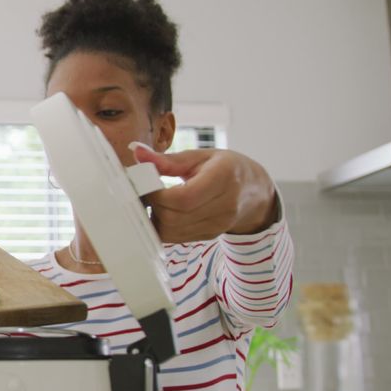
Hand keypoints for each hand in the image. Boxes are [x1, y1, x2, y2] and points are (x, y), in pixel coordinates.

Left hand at [130, 143, 277, 242]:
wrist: (253, 191)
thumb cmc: (225, 168)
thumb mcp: (200, 156)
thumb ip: (168, 159)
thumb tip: (137, 152)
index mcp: (224, 178)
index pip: (183, 197)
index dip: (157, 194)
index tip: (143, 184)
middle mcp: (224, 206)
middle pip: (174, 217)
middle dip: (152, 207)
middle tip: (142, 193)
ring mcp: (218, 225)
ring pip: (172, 232)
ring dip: (154, 219)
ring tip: (151, 202)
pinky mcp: (209, 236)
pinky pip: (176, 238)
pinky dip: (162, 227)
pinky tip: (160, 212)